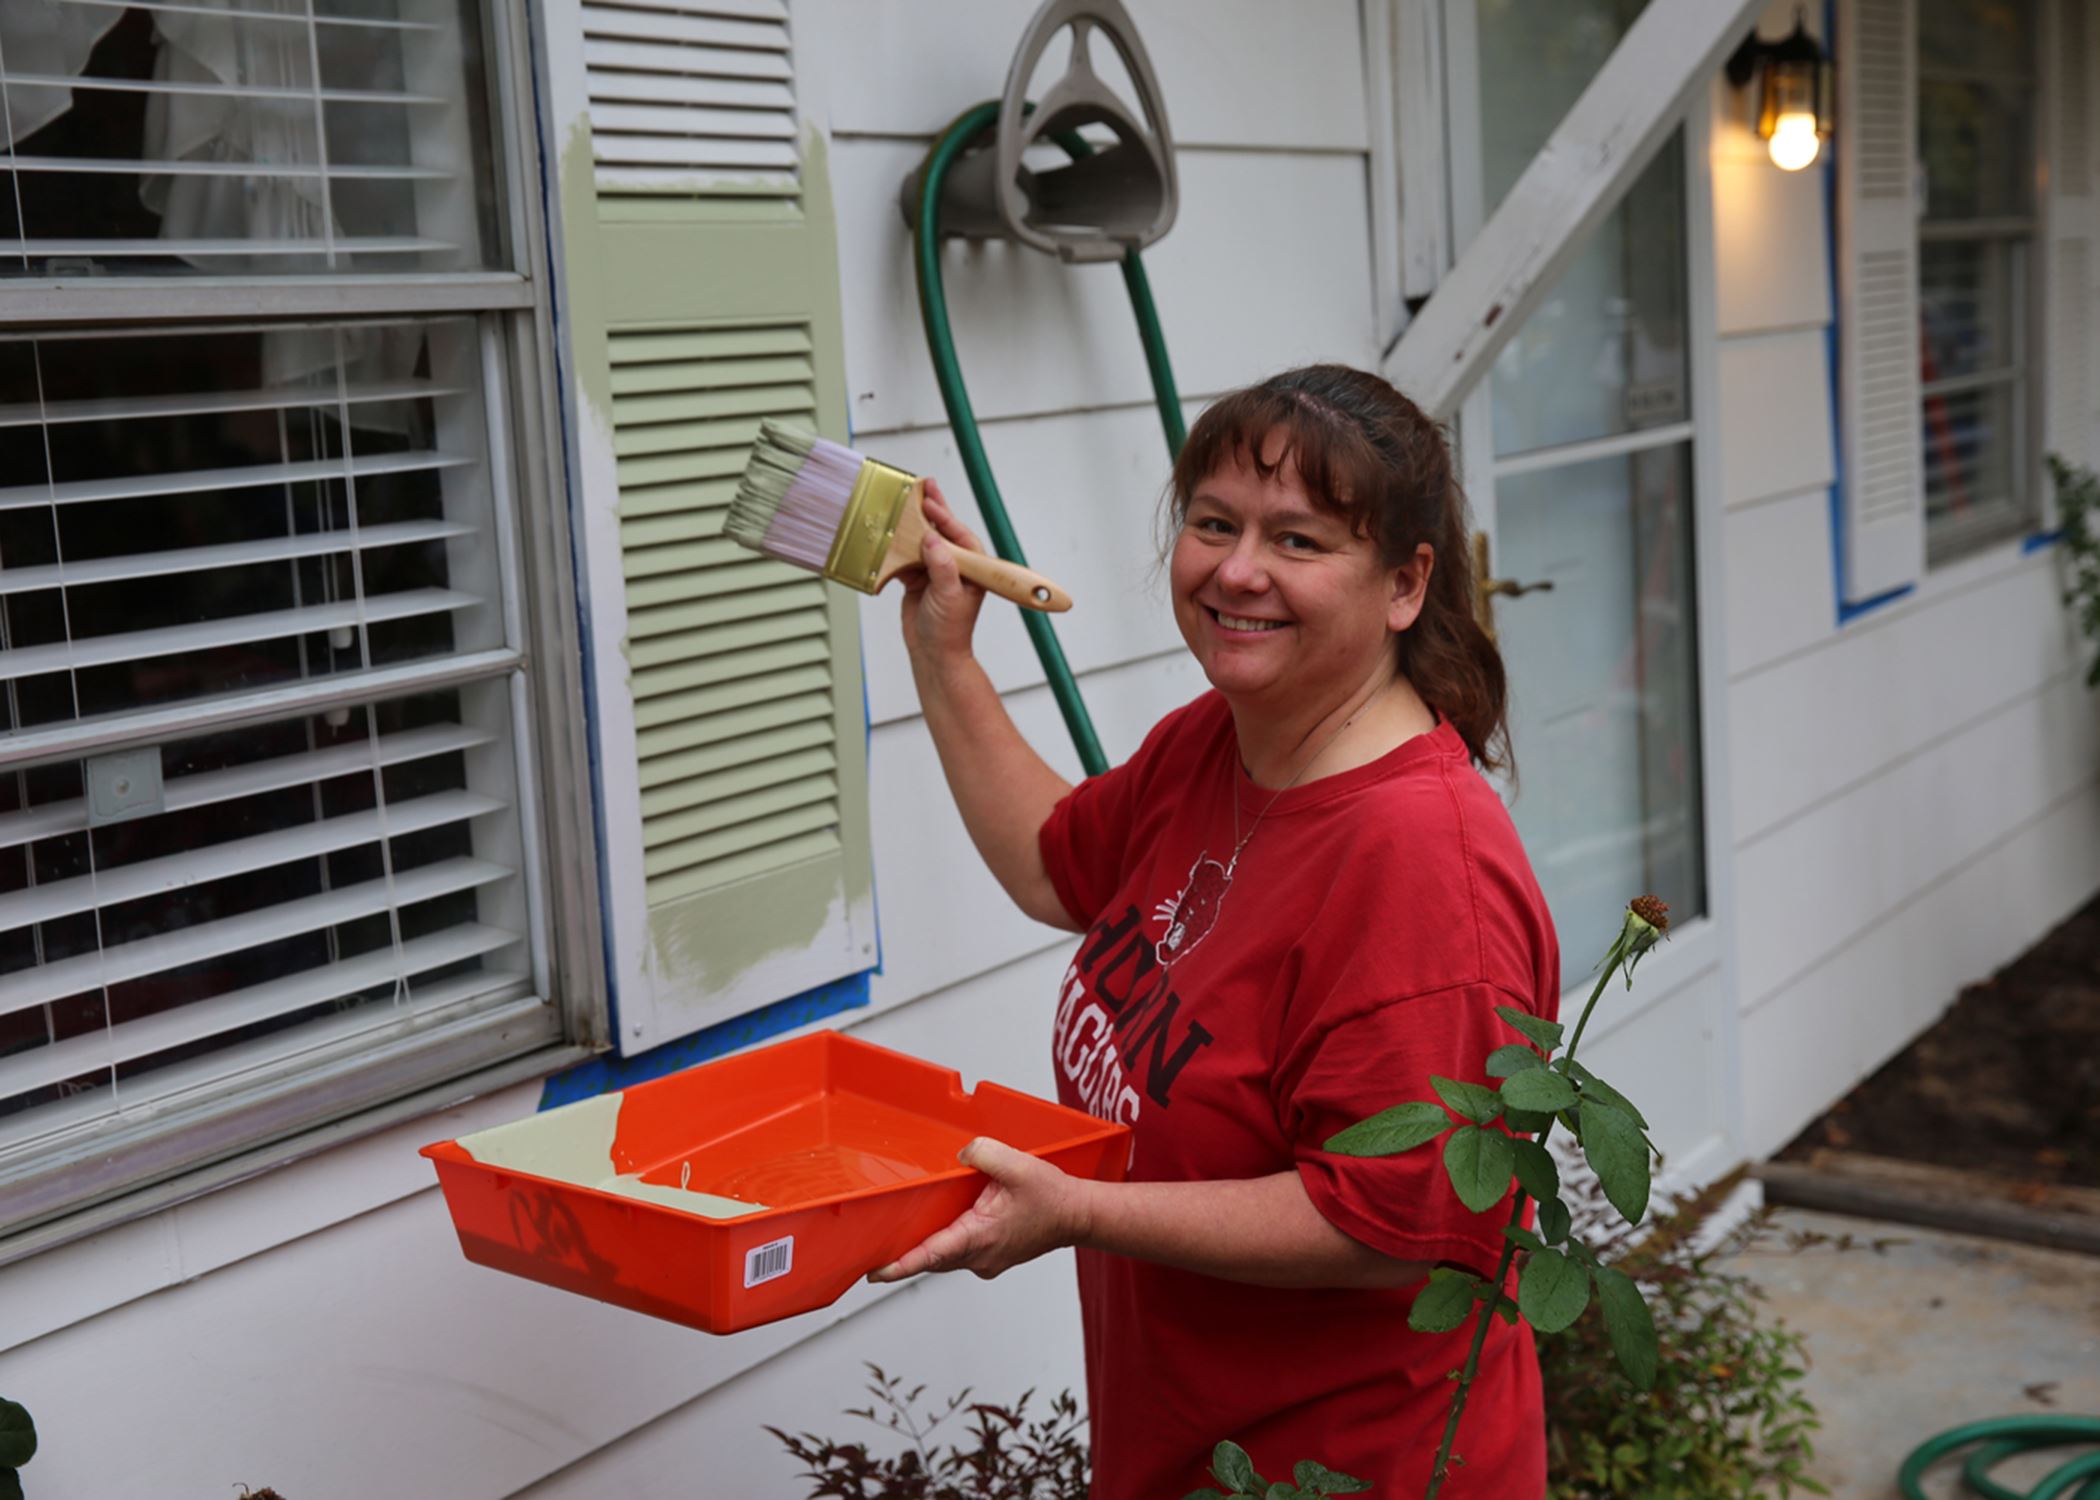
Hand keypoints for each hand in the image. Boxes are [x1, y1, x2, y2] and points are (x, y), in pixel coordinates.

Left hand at [867, 1137, 1092, 1282]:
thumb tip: (962, 1154)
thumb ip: (984, 1153)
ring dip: (924, 1251)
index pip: (932, 1254)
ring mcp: (987, 1260)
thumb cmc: (1052, 1197)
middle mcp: (981, 1255)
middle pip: (932, 1260)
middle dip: (902, 1258)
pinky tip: (939, 1229)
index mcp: (981, 1236)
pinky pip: (960, 1255)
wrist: (1077, 1216)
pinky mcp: (992, 1257)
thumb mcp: (1017, 1165)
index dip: (901, 1265)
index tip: (876, 1271)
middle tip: (872, 1255)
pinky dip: (944, 1246)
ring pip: (945, 1258)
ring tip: (896, 1243)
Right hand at [899, 478, 988, 676]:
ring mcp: (936, 573)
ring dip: (913, 526)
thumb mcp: (949, 595)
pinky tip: (890, 536)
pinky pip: (907, 558)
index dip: (945, 517)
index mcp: (972, 568)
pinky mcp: (918, 580)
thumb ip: (941, 566)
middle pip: (944, 532)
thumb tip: (932, 538)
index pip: (960, 535)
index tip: (931, 502)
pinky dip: (897, 549)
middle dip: (934, 510)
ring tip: (904, 504)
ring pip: (924, 543)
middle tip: (925, 486)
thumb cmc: (950, 631)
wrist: (933, 654)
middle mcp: (956, 567)